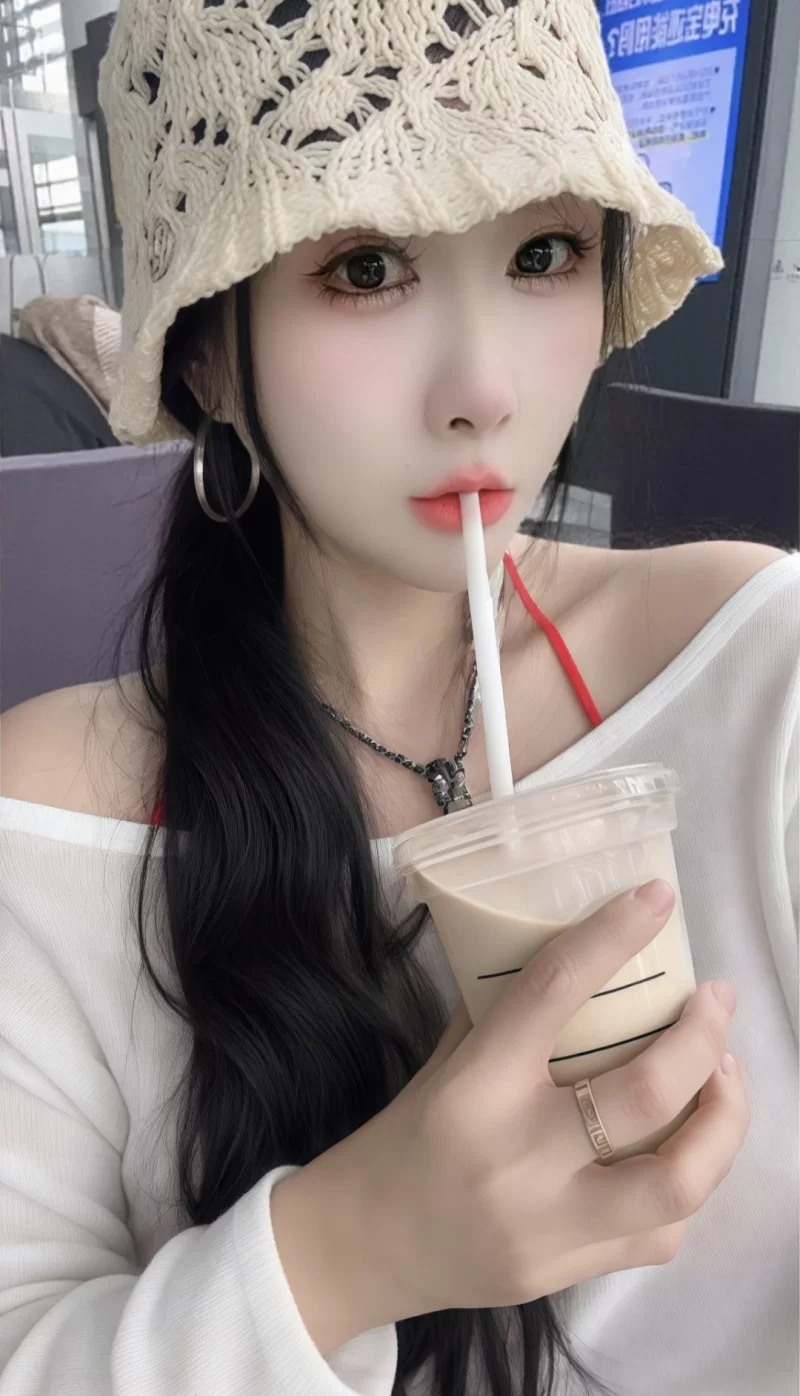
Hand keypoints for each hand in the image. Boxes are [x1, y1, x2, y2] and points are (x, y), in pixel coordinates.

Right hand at [355, 881, 749, 1318]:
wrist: (365, 1243)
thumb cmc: (408, 1133)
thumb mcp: (448, 1059)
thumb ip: (510, 1014)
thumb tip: (582, 954)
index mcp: (476, 1086)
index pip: (553, 992)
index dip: (612, 936)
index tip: (656, 898)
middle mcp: (517, 1156)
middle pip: (646, 1094)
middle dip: (704, 1039)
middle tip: (717, 1003)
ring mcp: (547, 1225)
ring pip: (678, 1180)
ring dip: (723, 1121)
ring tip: (726, 1079)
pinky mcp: (565, 1273)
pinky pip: (660, 1235)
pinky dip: (689, 1184)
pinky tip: (686, 1150)